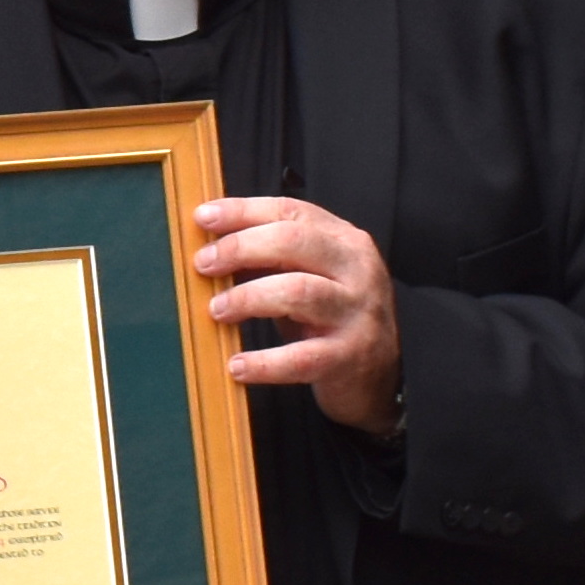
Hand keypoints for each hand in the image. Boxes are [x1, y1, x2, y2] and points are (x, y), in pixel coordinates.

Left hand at [193, 196, 400, 434]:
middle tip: (203, 264)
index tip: (203, 217)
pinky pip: (301, 357)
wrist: (381, 374)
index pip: (291, 211)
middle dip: (240, 248)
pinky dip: (264, 362)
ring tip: (216, 310)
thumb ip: (273, 257)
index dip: (243, 211)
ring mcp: (357, 312)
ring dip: (247, 297)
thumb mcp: (310, 276)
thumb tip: (213, 243)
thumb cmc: (332, 318)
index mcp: (344, 241)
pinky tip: (237, 365)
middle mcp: (356, 270)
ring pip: (297, 291)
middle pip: (293, 241)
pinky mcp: (350, 356)